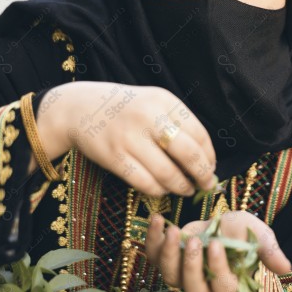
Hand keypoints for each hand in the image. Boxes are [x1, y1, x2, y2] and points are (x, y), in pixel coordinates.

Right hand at [33, 81, 216, 196]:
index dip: (209, 156)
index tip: (211, 168)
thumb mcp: (154, 103)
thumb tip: (206, 158)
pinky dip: (160, 190)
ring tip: (186, 189)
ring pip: (168, 173)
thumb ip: (178, 123)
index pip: (199, 133)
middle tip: (206, 184)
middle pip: (188, 154)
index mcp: (164, 101)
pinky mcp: (114, 157)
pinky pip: (145, 183)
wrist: (80, 107)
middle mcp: (149, 117)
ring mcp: (130, 137)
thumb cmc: (126, 109)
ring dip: (182, 186)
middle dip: (202, 174)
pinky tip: (164, 189)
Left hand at [145, 211, 291, 291]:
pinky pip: (153, 256)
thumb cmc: (240, 230)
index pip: (222, 287)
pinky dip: (151, 239)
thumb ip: (268, 250)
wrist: (219, 220)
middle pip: (193, 291)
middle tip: (194, 241)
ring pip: (170, 277)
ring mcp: (182, 274)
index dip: (217, 268)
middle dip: (191, 266)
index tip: (216, 243)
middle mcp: (204, 285)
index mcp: (228, 282)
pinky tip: (157, 219)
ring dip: (168, 255)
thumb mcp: (257, 234)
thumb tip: (286, 267)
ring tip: (173, 230)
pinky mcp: (165, 258)